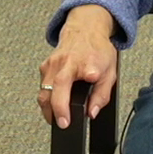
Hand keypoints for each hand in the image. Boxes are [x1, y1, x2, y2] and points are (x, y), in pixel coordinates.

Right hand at [38, 5, 118, 129]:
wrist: (85, 29)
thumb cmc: (98, 50)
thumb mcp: (109, 73)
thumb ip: (102, 95)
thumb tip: (91, 113)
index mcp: (86, 63)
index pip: (84, 73)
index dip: (85, 80)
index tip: (85, 99)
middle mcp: (66, 62)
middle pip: (54, 88)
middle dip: (56, 109)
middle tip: (62, 124)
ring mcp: (53, 63)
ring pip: (44, 90)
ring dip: (48, 108)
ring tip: (56, 120)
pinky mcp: (44, 66)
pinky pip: (42, 86)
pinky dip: (47, 98)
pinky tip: (54, 104)